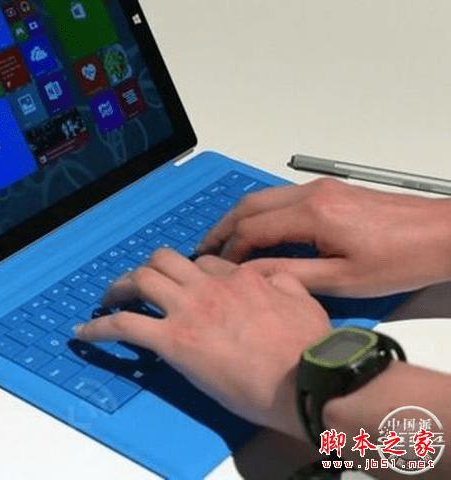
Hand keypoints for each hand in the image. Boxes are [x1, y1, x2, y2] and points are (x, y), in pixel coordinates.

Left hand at [76, 249, 330, 438]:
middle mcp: (209, 286)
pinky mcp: (172, 340)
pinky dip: (100, 326)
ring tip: (109, 297)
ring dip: (120, 286)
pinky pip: (125, 325)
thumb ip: (284, 285)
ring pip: (142, 279)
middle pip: (165, 260)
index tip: (181, 286)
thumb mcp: (305, 304)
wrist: (302, 378)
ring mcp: (188, 310)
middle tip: (137, 283)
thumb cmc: (308, 349)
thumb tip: (272, 281)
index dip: (187, 272)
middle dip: (147, 268)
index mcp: (241, 278)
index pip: (204, 263)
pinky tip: (85, 332)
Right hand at [199, 178, 450, 296]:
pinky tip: (259, 232)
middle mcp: (312, 194)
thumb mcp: (343, 279)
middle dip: (222, 227)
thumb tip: (251, 274)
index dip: (228, 249)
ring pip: (264, 198)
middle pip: (249, 205)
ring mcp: (322, 189)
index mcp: (312, 215)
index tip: (215, 267)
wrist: (443, 234)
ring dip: (240, 218)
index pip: (252, 229)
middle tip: (204, 249)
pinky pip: (282, 199)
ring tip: (224, 241)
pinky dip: (261, 214)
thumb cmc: (401, 259)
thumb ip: (291, 275)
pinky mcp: (332, 192)